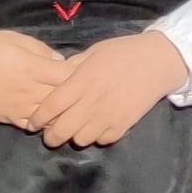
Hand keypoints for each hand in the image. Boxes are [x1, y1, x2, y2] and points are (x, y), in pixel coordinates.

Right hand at [0, 34, 77, 130]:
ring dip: (65, 111)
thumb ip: (40, 49)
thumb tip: (62, 61)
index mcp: (32, 67)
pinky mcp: (10, 119)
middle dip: (78, 94)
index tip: (89, 69)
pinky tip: (51, 115)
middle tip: (86, 88)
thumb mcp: (12, 38)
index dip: (82, 74)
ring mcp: (20, 108)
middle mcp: (29, 90)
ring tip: (72, 104)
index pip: (69, 76)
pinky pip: (35, 126)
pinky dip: (47, 122)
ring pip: (53, 116)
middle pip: (65, 98)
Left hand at [39, 30, 191, 148]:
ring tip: (75, 128)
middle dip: (51, 136)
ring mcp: (108, 117)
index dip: (37, 119)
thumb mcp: (93, 52)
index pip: (51, 107)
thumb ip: (72, 67)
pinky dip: (96, 137)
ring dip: (74, 136)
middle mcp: (92, 102)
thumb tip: (54, 79)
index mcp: (82, 81)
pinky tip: (96, 126)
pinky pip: (101, 141)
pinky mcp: (123, 126)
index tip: (32, 123)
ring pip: (80, 140)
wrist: (159, 62)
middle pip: (61, 130)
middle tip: (50, 133)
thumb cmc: (123, 52)